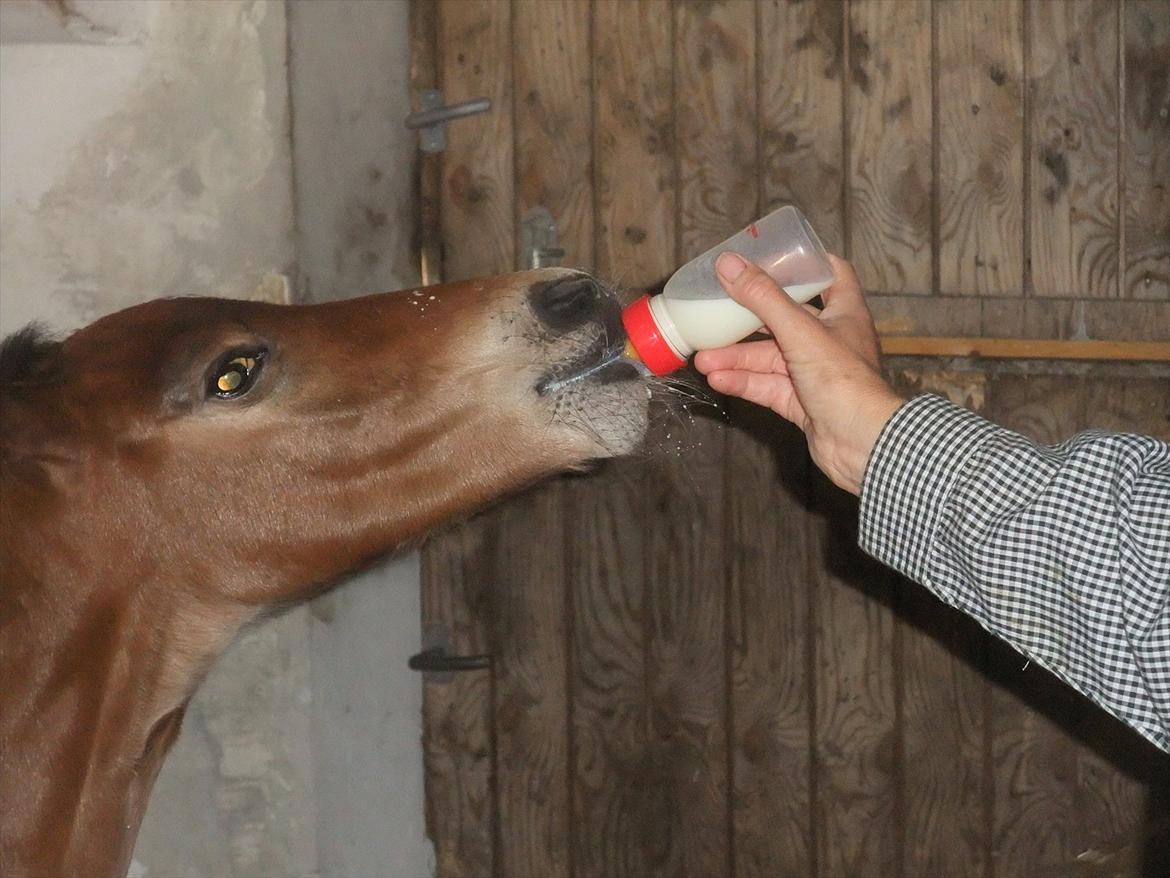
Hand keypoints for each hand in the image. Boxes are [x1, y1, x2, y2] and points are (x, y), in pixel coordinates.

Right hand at [694, 252, 902, 495]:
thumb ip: (762, 298)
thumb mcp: (800, 331)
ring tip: (703, 359)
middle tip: (716, 312)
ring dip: (737, 358)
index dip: (805, 264)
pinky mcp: (802, 402)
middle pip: (784, 319)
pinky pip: (767, 386)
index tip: (774, 256)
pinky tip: (717, 380)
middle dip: (748, 319)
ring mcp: (815, 373)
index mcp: (844, 313)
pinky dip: (743, 383)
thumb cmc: (844, 381)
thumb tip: (728, 264)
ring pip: (770, 358)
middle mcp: (830, 340)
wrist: (863, 444)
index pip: (831, 275)